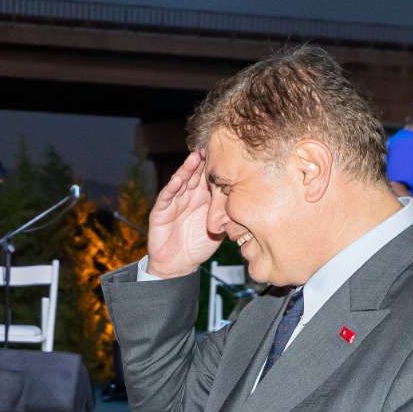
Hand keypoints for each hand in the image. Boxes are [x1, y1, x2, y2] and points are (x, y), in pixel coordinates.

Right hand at [146, 151, 221, 278]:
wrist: (179, 266)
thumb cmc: (200, 246)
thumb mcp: (221, 227)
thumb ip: (230, 214)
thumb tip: (252, 204)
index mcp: (204, 198)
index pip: (210, 177)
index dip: (217, 165)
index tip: (228, 152)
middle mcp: (189, 196)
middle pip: (196, 174)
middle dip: (203, 160)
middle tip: (211, 145)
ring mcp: (174, 203)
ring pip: (181, 181)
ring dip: (187, 169)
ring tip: (195, 157)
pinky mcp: (160, 213)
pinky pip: (166, 198)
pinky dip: (172, 188)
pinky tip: (178, 179)